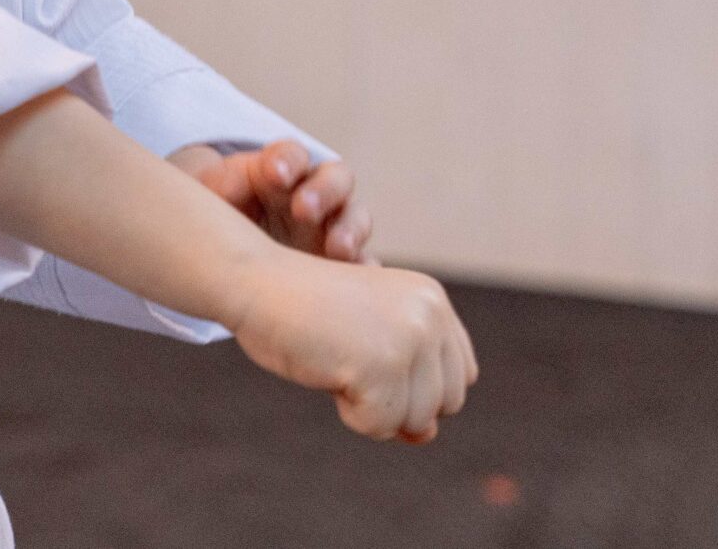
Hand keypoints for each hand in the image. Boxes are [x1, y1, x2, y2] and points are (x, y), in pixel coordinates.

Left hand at [170, 139, 373, 261]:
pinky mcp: (341, 267)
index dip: (287, 161)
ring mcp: (332, 229)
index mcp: (280, 171)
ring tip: (338, 248)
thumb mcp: (212, 198)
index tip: (274, 175)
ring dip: (350, 230)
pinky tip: (358, 286)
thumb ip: (220, 190)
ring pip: (356, 219)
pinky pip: (364, 268)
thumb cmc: (220, 213)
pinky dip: (366, 274)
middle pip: (335, 179)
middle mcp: (314, 194)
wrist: (225, 250)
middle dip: (323, 191)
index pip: (292, 156)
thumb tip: (225, 192)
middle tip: (303, 210)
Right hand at [228, 246, 476, 444]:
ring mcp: (410, 338)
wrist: (257, 283)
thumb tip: (428, 435)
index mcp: (432, 300)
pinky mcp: (384, 365)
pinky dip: (349, 413)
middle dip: (397, 400)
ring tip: (337, 359)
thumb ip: (407, 385)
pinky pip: (379, 426)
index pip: (460, 376)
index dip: (416, 386)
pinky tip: (328, 370)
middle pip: (445, 403)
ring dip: (371, 407)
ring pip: (416, 421)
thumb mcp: (367, 345)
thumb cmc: (305, 314)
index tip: (371, 359)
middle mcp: (431, 315)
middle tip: (350, 358)